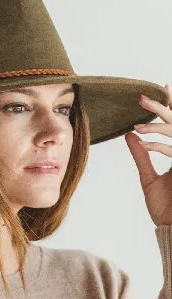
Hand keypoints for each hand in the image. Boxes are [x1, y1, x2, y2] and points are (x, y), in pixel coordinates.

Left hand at [125, 83, 171, 226]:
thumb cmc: (165, 208)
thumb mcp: (149, 178)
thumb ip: (142, 155)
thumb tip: (130, 134)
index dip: (167, 108)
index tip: (160, 90)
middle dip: (163, 107)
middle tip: (146, 94)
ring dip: (158, 125)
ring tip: (140, 117)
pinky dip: (157, 146)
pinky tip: (142, 141)